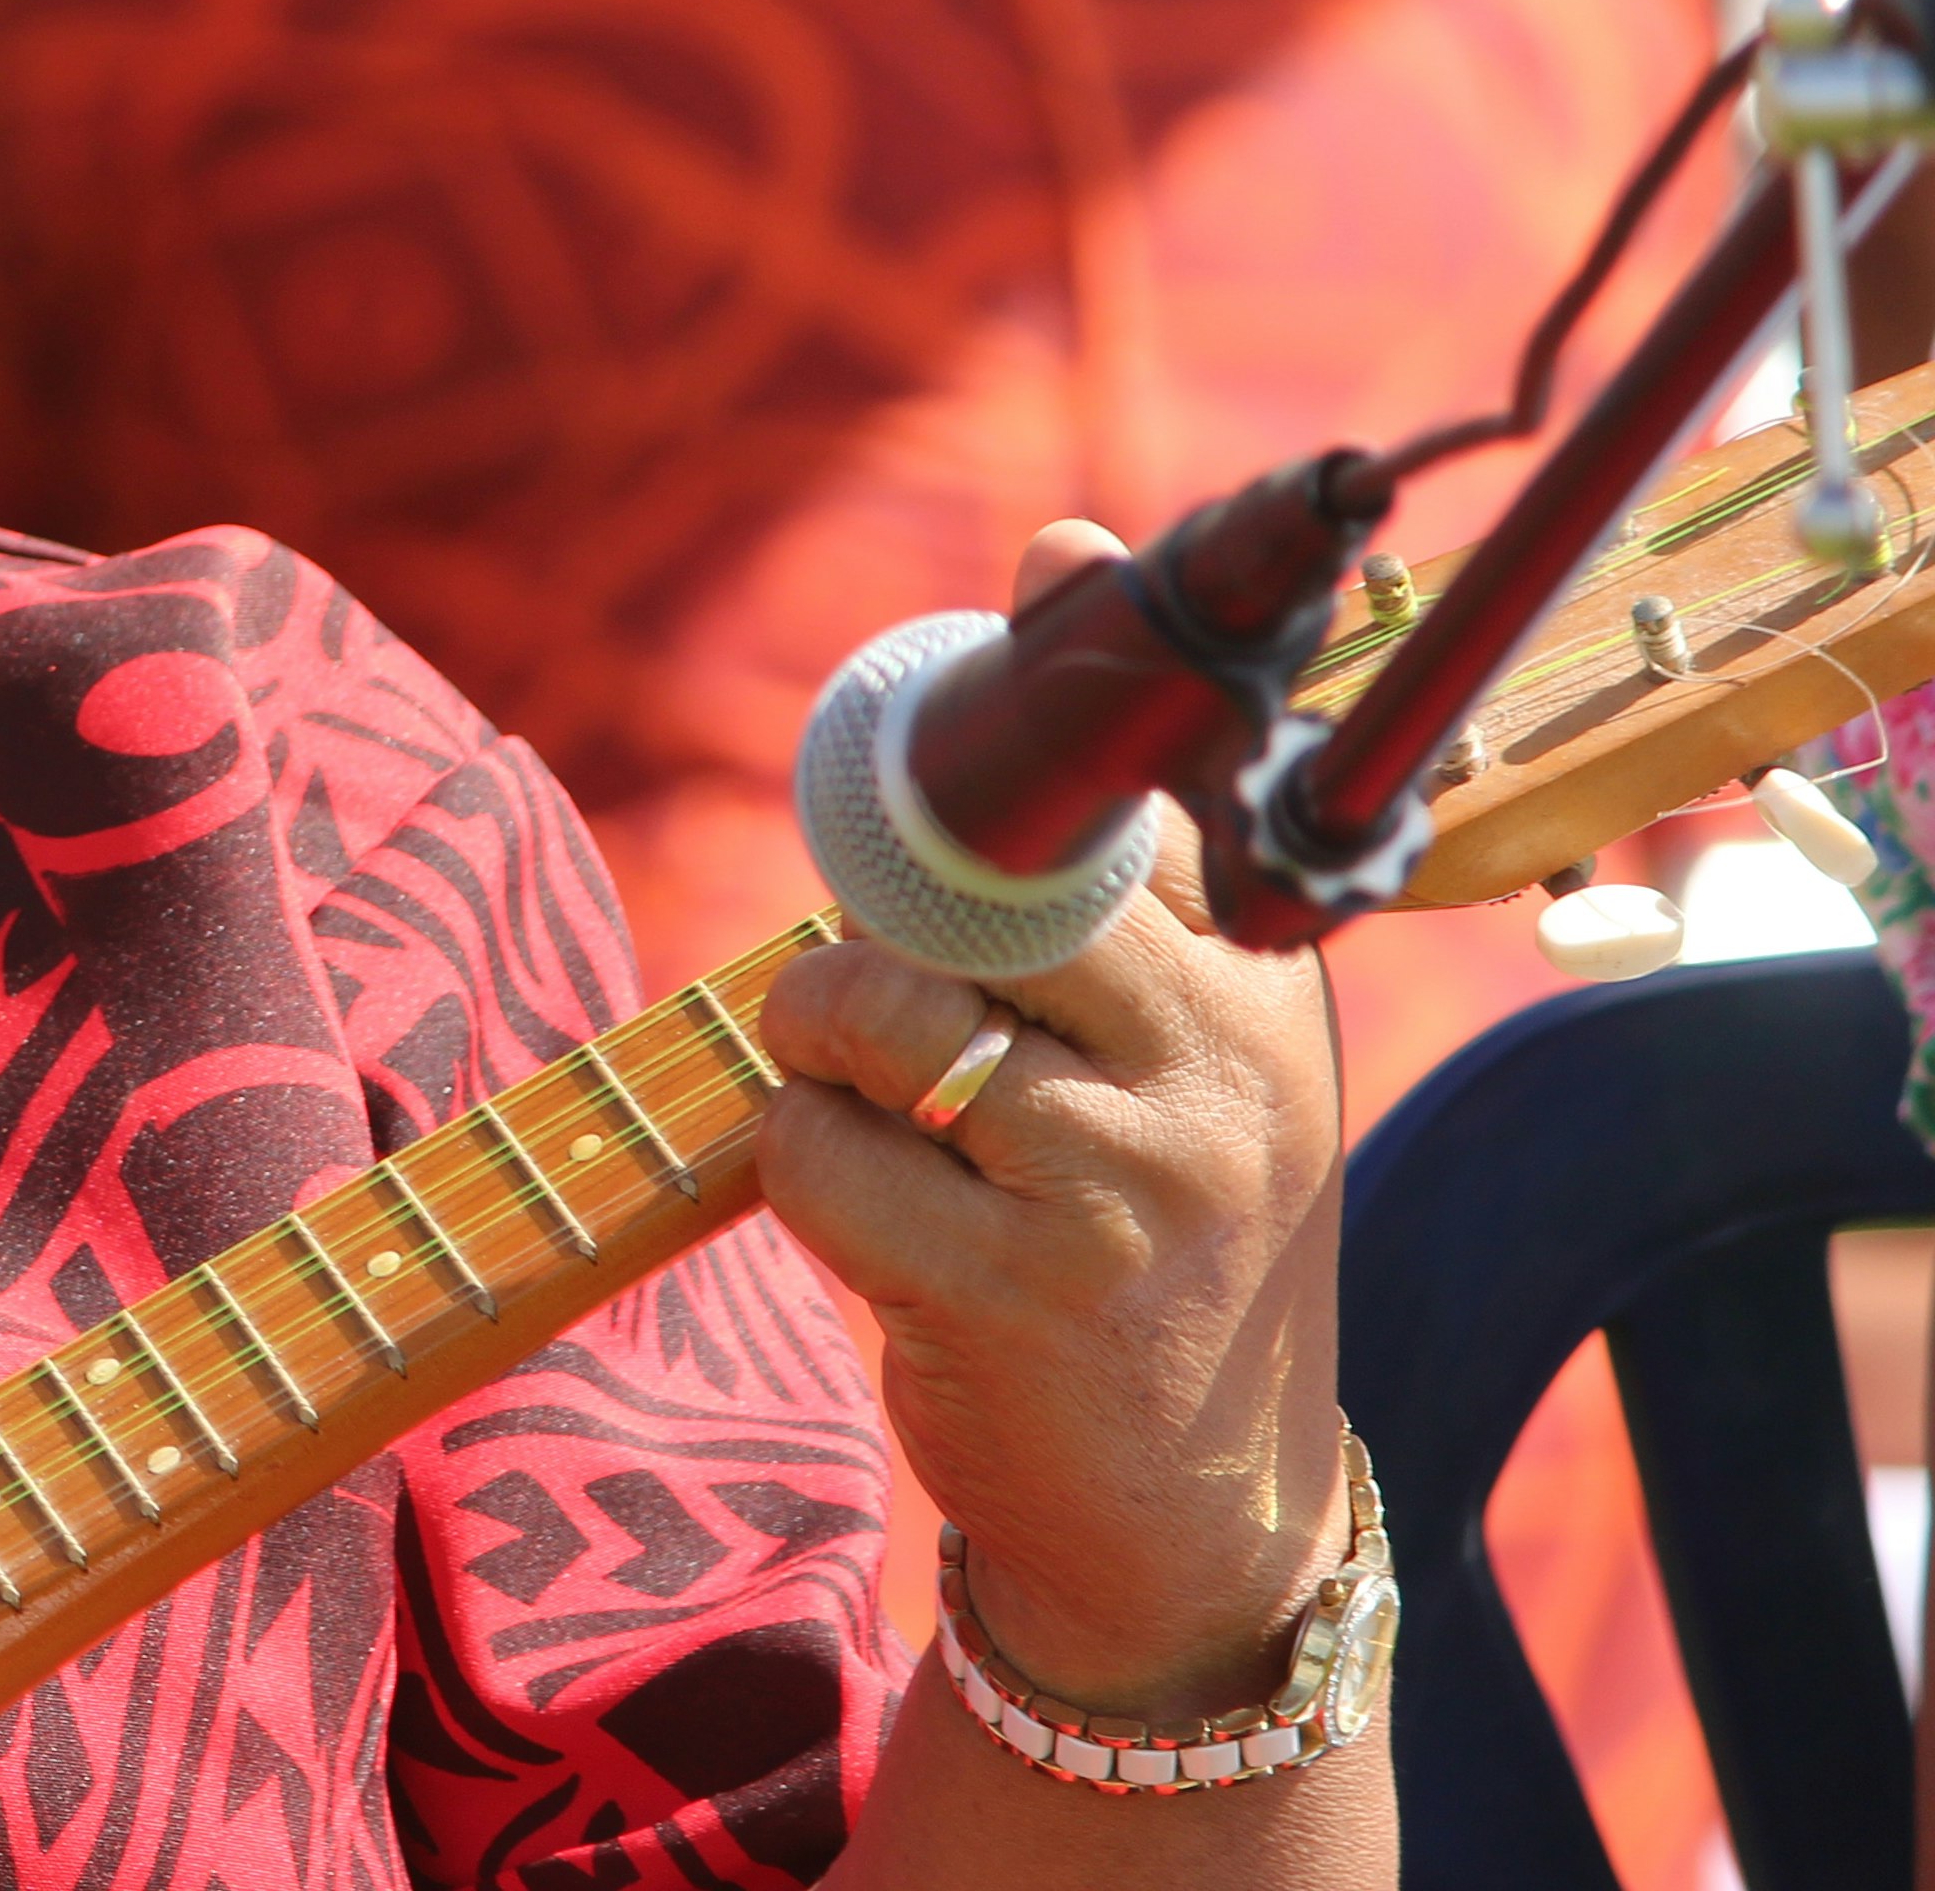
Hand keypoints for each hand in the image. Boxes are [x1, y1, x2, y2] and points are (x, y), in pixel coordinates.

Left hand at [752, 520, 1352, 1718]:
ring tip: (862, 1100)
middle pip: (979, 883)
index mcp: (1265, 982)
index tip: (948, 744)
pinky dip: (792, 1159)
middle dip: (880, 914)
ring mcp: (1119, 1189)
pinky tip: (859, 1209)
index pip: (1130, 790)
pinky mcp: (1008, 1297)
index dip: (1007, 760)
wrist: (1201, 1522)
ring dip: (813, 1041)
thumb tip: (1055, 536)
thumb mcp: (1182, 1022)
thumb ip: (1120, 816)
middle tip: (877, 984)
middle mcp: (1216, 1071)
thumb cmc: (1156, 1224)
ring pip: (874, 1005)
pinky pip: (818, 1150)